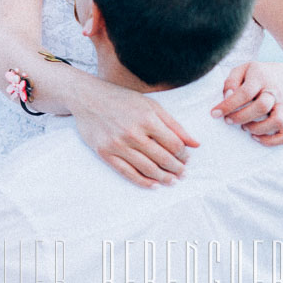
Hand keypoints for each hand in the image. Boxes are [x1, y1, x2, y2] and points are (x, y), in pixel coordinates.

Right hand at [72, 83, 198, 188]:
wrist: (87, 98)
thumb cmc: (121, 99)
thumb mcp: (151, 105)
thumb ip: (174, 124)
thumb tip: (195, 144)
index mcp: (147, 119)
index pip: (174, 144)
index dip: (184, 154)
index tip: (186, 158)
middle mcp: (133, 133)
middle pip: (163, 159)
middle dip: (176, 169)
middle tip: (182, 173)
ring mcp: (117, 144)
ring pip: (147, 168)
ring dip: (163, 177)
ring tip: (172, 181)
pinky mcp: (105, 153)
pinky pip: (127, 172)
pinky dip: (142, 181)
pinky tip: (153, 184)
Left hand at [212, 61, 282, 145]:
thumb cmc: (260, 75)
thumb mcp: (243, 69)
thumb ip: (231, 81)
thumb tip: (227, 96)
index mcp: (261, 78)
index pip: (245, 93)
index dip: (228, 105)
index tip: (214, 114)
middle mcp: (275, 93)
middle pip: (261, 107)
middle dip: (241, 117)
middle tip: (228, 120)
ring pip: (277, 121)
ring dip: (258, 129)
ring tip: (245, 127)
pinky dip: (272, 141)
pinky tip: (257, 137)